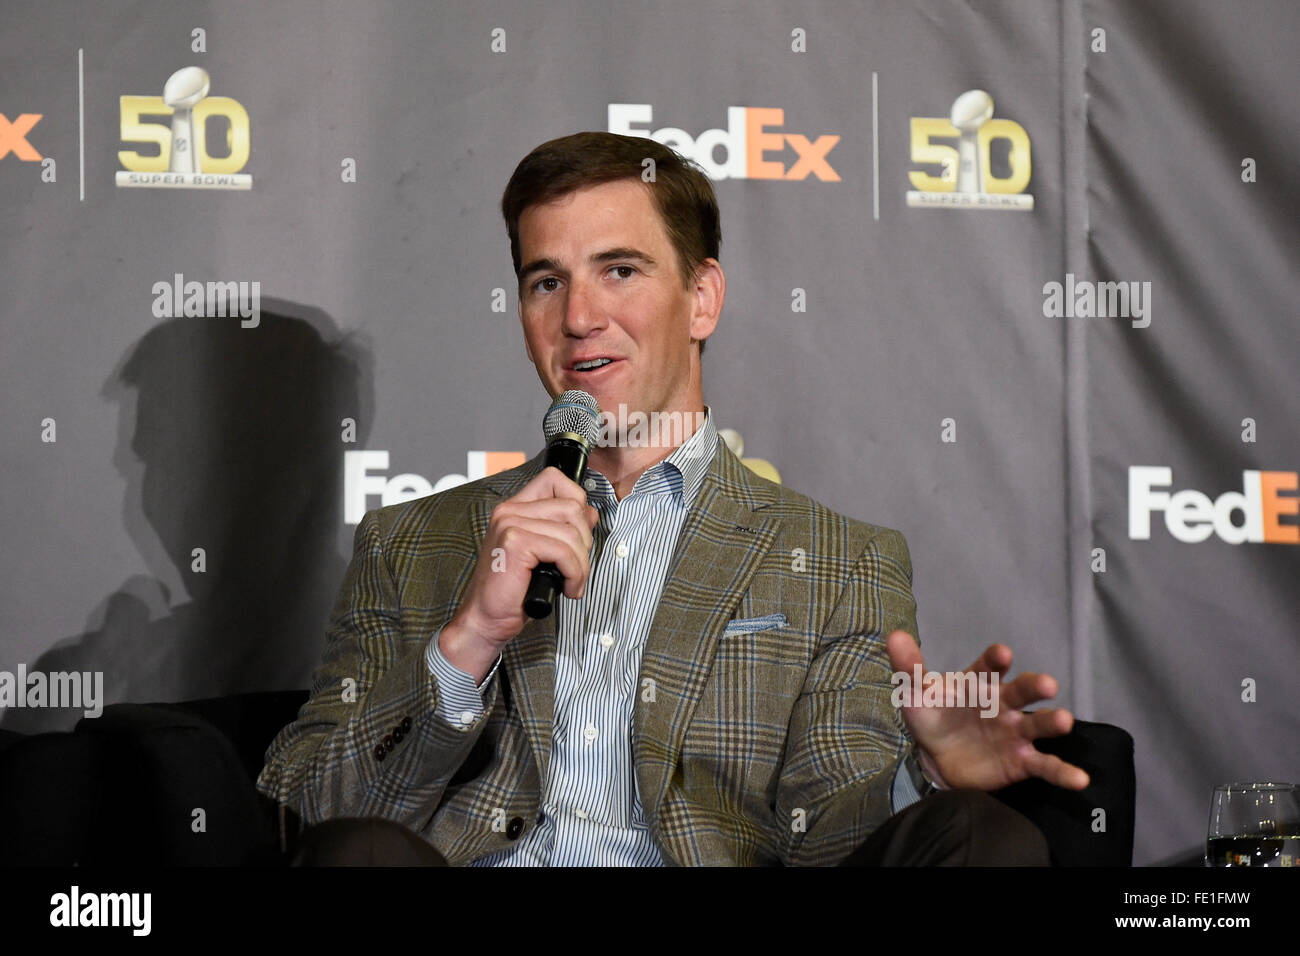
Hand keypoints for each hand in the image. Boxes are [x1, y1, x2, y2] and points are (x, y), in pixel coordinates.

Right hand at [440, 467, 598, 677]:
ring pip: (572, 530)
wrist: (486, 620)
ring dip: (582, 563)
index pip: (555, 479)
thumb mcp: (546, 553)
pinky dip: (575, 573)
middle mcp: (509, 510)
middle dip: (585, 540)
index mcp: (515, 508)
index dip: (577, 502)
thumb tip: (590, 512)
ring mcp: (510, 523)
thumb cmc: (514, 591)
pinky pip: (563, 550)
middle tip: (575, 567)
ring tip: (572, 582)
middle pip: (572, 505)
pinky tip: (567, 588)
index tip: (577, 536)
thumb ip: (564, 528)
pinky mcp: (515, 542)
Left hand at [886, 630, 1089, 791]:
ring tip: (1065, 721)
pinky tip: (1080, 779)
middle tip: (1047, 685)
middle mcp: (1003, 704)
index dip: (995, 660)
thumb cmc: (932, 716)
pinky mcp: (1021, 761)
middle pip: (1022, 692)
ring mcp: (1015, 733)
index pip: (988, 667)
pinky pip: (1045, 766)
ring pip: (1038, 726)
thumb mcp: (915, 694)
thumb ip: (908, 668)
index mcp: (979, 683)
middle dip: (1034, 687)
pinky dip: (1063, 772)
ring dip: (1053, 723)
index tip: (1002, 654)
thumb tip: (894, 636)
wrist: (935, 757)